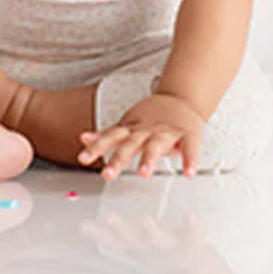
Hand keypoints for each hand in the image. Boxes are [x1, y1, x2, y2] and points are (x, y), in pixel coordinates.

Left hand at [77, 93, 204, 180]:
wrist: (179, 100)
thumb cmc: (151, 119)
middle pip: (130, 145)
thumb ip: (107, 136)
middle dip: (118, 159)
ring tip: (142, 173)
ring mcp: (167, 132)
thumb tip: (83, 139)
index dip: (96, 147)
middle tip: (107, 174)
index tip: (83, 159)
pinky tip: (187, 172)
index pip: (110, 138)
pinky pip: (189, 148)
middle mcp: (146, 131)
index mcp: (131, 130)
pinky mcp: (188, 135)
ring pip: (156, 145)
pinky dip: (189, 159)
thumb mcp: (126, 126)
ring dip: (149, 159)